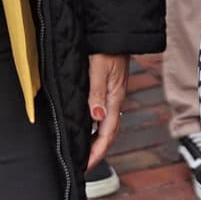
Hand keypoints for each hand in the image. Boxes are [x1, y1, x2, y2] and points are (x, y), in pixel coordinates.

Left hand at [86, 54, 128, 169]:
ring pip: (107, 125)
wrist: (116, 33)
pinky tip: (89, 127)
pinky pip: (105, 114)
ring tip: (85, 152)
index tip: (86, 166)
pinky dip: (97, 127)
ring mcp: (114, 95)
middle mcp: (115, 100)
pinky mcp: (110, 89)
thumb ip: (97, 93)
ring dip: (98, 140)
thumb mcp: (99, 70)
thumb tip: (96, 117)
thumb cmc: (106, 49)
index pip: (107, 134)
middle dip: (98, 152)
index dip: (97, 152)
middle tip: (84, 165)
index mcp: (114, 99)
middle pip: (109, 134)